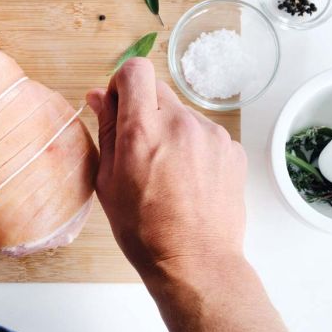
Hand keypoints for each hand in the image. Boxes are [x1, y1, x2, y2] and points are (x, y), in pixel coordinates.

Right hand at [86, 58, 246, 277]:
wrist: (195, 261)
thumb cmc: (144, 229)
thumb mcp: (109, 180)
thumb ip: (106, 130)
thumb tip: (99, 97)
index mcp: (143, 130)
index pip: (135, 70)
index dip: (122, 83)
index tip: (120, 106)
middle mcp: (180, 123)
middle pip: (157, 89)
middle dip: (143, 109)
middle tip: (139, 147)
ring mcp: (211, 135)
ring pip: (181, 113)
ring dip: (169, 130)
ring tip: (166, 172)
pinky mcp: (231, 149)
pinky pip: (203, 133)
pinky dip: (192, 147)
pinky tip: (187, 179)